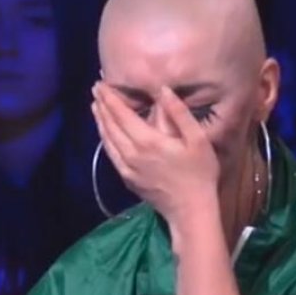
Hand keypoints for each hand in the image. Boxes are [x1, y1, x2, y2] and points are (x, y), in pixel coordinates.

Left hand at [91, 82, 219, 225]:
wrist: (191, 210)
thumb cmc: (199, 173)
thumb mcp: (198, 139)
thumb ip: (179, 113)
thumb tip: (163, 89)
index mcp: (147, 140)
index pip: (121, 114)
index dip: (110, 98)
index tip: (101, 84)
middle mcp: (131, 153)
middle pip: (110, 125)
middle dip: (102, 105)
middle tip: (96, 89)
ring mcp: (127, 168)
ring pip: (107, 140)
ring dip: (100, 121)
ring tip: (96, 106)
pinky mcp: (127, 179)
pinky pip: (110, 154)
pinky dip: (104, 139)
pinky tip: (104, 134)